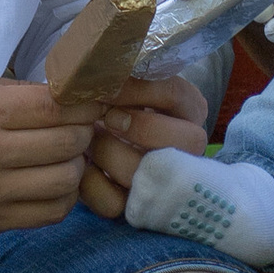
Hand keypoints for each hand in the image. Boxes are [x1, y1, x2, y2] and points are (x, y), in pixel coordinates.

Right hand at [0, 73, 92, 237]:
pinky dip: (62, 197)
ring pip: (66, 180)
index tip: (88, 99)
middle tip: (78, 125)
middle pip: (69, 142)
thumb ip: (9, 90)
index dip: (84, 100)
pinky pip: (50, 213)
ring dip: (75, 165)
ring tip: (65, 156)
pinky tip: (51, 183)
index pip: (56, 105)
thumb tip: (59, 95)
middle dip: (84, 130)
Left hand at [80, 71, 207, 219]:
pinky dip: (92, 183)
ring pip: (152, 174)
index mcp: (188, 109)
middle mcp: (186, 148)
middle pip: (189, 141)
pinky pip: (115, 204)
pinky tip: (84, 164)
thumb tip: (104, 65)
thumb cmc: (111, 100)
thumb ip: (123, 73)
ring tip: (91, 139)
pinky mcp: (135, 206)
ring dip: (110, 152)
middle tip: (108, 118)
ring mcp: (164, 181)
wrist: (90, 131)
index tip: (110, 88)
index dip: (141, 90)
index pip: (177, 94)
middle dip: (142, 127)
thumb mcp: (124, 81)